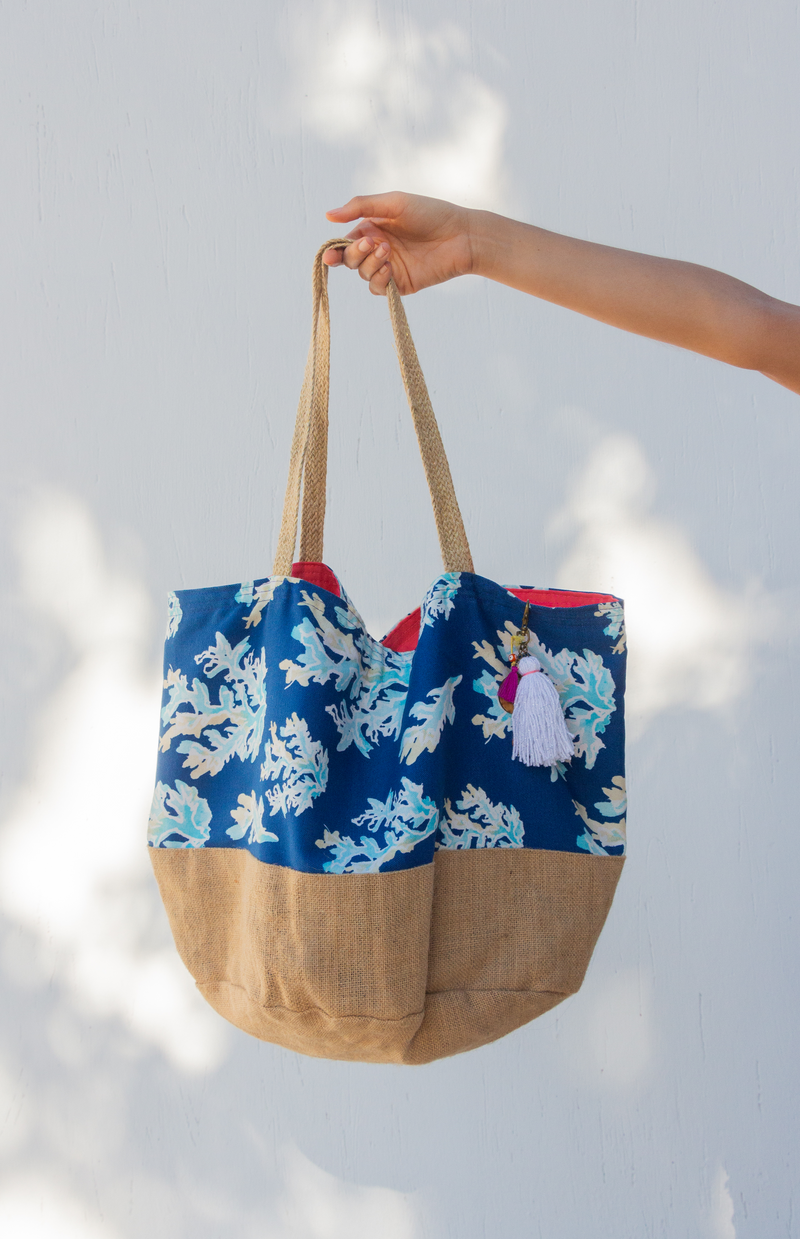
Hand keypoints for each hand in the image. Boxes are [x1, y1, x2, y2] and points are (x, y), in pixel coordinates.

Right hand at [323, 191, 473, 295]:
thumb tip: (328, 215)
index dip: (335, 250)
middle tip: (374, 242)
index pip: (345, 241)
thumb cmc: (430, 213)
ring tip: (389, 251)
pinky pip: (379, 288)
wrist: (461, 236)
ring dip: (370, 264)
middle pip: (351, 259)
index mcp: (373, 227)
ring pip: (363, 274)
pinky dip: (379, 279)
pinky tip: (389, 268)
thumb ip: (360, 207)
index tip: (330, 255)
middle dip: (355, 253)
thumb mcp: (394, 202)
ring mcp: (389, 267)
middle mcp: (378, 248)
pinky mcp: (401, 284)